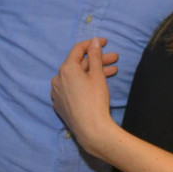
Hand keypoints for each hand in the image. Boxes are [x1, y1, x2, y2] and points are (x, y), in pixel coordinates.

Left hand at [51, 38, 118, 156]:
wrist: (91, 129)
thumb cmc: (96, 100)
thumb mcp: (98, 75)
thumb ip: (95, 56)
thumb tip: (94, 42)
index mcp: (66, 69)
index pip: (78, 49)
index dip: (93, 44)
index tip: (106, 42)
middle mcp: (58, 79)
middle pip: (79, 64)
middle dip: (98, 60)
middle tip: (115, 59)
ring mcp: (57, 93)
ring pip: (77, 77)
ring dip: (93, 72)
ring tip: (113, 72)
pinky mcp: (60, 104)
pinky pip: (72, 88)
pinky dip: (84, 84)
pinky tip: (98, 85)